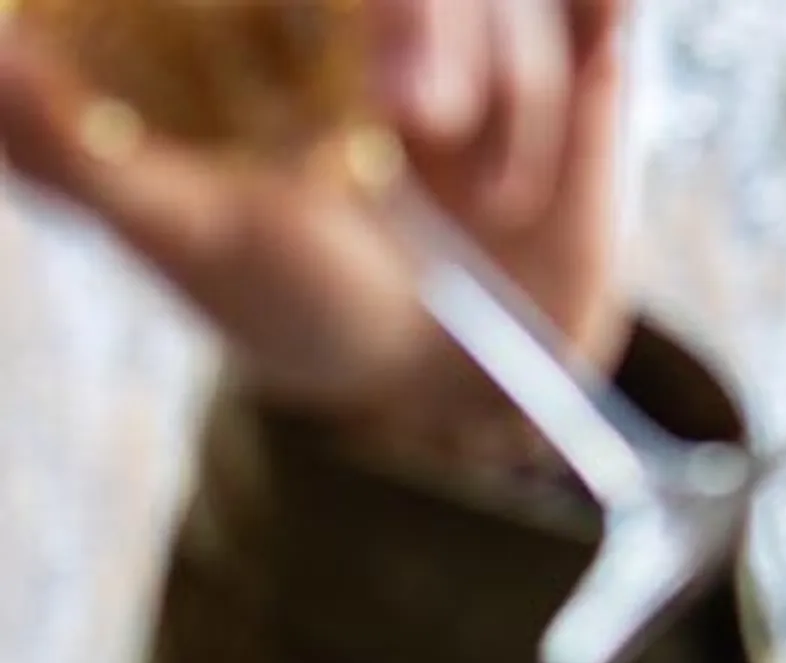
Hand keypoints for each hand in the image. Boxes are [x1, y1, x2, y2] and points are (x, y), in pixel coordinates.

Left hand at [0, 0, 631, 457]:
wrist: (446, 379)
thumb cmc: (289, 299)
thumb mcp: (175, 235)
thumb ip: (62, 150)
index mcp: (269, 2)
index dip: (386, 13)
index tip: (378, 106)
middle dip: (432, 17)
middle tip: (418, 119)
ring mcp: (484, 11)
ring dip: (520, 89)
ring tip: (492, 198)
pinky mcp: (584, 45)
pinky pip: (600, 6)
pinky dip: (591, 38)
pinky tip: (564, 119)